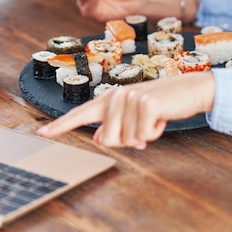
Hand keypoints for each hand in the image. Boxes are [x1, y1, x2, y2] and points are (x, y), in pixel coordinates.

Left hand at [37, 71, 215, 148]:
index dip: (60, 126)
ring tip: (153, 118)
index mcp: (109, 99)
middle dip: (127, 140)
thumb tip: (98, 139)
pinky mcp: (146, 105)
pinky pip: (144, 137)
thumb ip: (114, 127)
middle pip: (106, 140)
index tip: (42, 133)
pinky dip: (156, 133)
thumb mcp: (134, 117)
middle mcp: (115, 97)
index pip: (80, 114)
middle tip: (143, 124)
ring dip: (144, 136)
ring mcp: (129, 99)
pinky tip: (162, 117)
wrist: (190, 90)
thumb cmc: (161, 105)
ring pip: (126, 141)